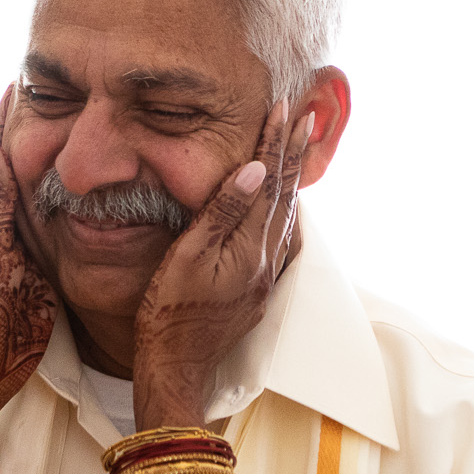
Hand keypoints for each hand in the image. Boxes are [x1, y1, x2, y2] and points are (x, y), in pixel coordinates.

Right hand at [131, 103, 311, 430]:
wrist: (175, 364)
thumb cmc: (168, 311)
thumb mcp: (187, 255)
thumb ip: (222, 211)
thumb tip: (255, 170)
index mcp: (250, 247)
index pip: (268, 182)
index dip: (275, 143)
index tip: (282, 108)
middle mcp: (266, 260)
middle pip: (286, 196)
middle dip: (293, 154)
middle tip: (305, 117)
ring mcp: (264, 277)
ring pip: (287, 216)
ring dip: (292, 179)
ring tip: (298, 149)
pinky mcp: (257, 290)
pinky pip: (280, 238)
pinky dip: (284, 210)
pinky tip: (283, 204)